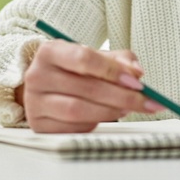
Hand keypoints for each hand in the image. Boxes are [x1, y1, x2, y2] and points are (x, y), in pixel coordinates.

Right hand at [16, 41, 164, 132]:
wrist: (45, 86)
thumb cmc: (73, 69)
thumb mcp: (94, 56)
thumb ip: (119, 59)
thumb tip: (136, 72)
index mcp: (49, 52)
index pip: (84, 58)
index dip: (113, 70)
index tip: (137, 80)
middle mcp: (37, 75)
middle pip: (86, 88)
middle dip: (121, 95)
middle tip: (144, 100)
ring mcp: (35, 102)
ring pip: (79, 110)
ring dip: (110, 111)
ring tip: (127, 108)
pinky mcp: (39, 125)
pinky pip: (73, 127)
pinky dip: (95, 123)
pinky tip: (106, 116)